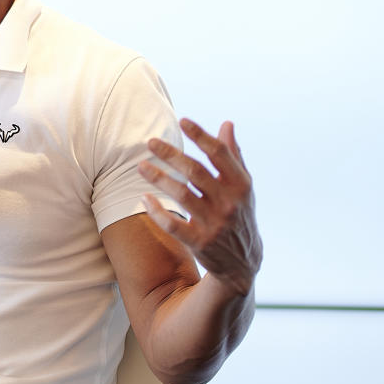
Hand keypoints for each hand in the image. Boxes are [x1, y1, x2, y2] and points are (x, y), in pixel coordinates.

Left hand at [138, 118, 262, 295]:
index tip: (182, 120)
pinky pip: (172, 225)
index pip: (220, 154)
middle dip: (171, 154)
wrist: (243, 263)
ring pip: (181, 195)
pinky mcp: (200, 242)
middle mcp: (230, 203)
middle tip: (150, 142)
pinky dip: (157, 211)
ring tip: (140, 166)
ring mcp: (215, 224)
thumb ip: (233, 156)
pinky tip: (145, 198)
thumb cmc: (239, 215)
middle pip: (195, 171)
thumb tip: (226, 124)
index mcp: (241, 185)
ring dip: (158, 178)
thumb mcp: (243, 187)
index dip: (201, 135)